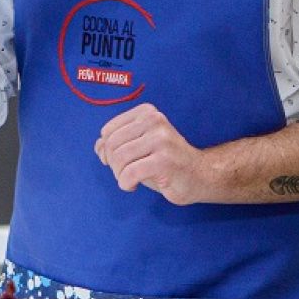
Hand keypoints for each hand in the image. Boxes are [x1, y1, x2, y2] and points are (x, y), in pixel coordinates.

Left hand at [95, 103, 214, 204]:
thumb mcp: (140, 148)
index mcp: (147, 113)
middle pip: (112, 145)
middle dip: (113, 165)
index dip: (107, 150)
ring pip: (119, 158)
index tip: (119, 162)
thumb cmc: (167, 162)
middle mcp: (154, 120)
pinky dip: (125, 184)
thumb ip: (117, 143)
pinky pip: (129, 173)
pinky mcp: (164, 160)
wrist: (199, 176)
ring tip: (130, 180)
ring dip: (119, 176)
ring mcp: (161, 139)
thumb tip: (99, 147)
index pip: (108, 131)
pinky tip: (133, 186)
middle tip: (126, 174)